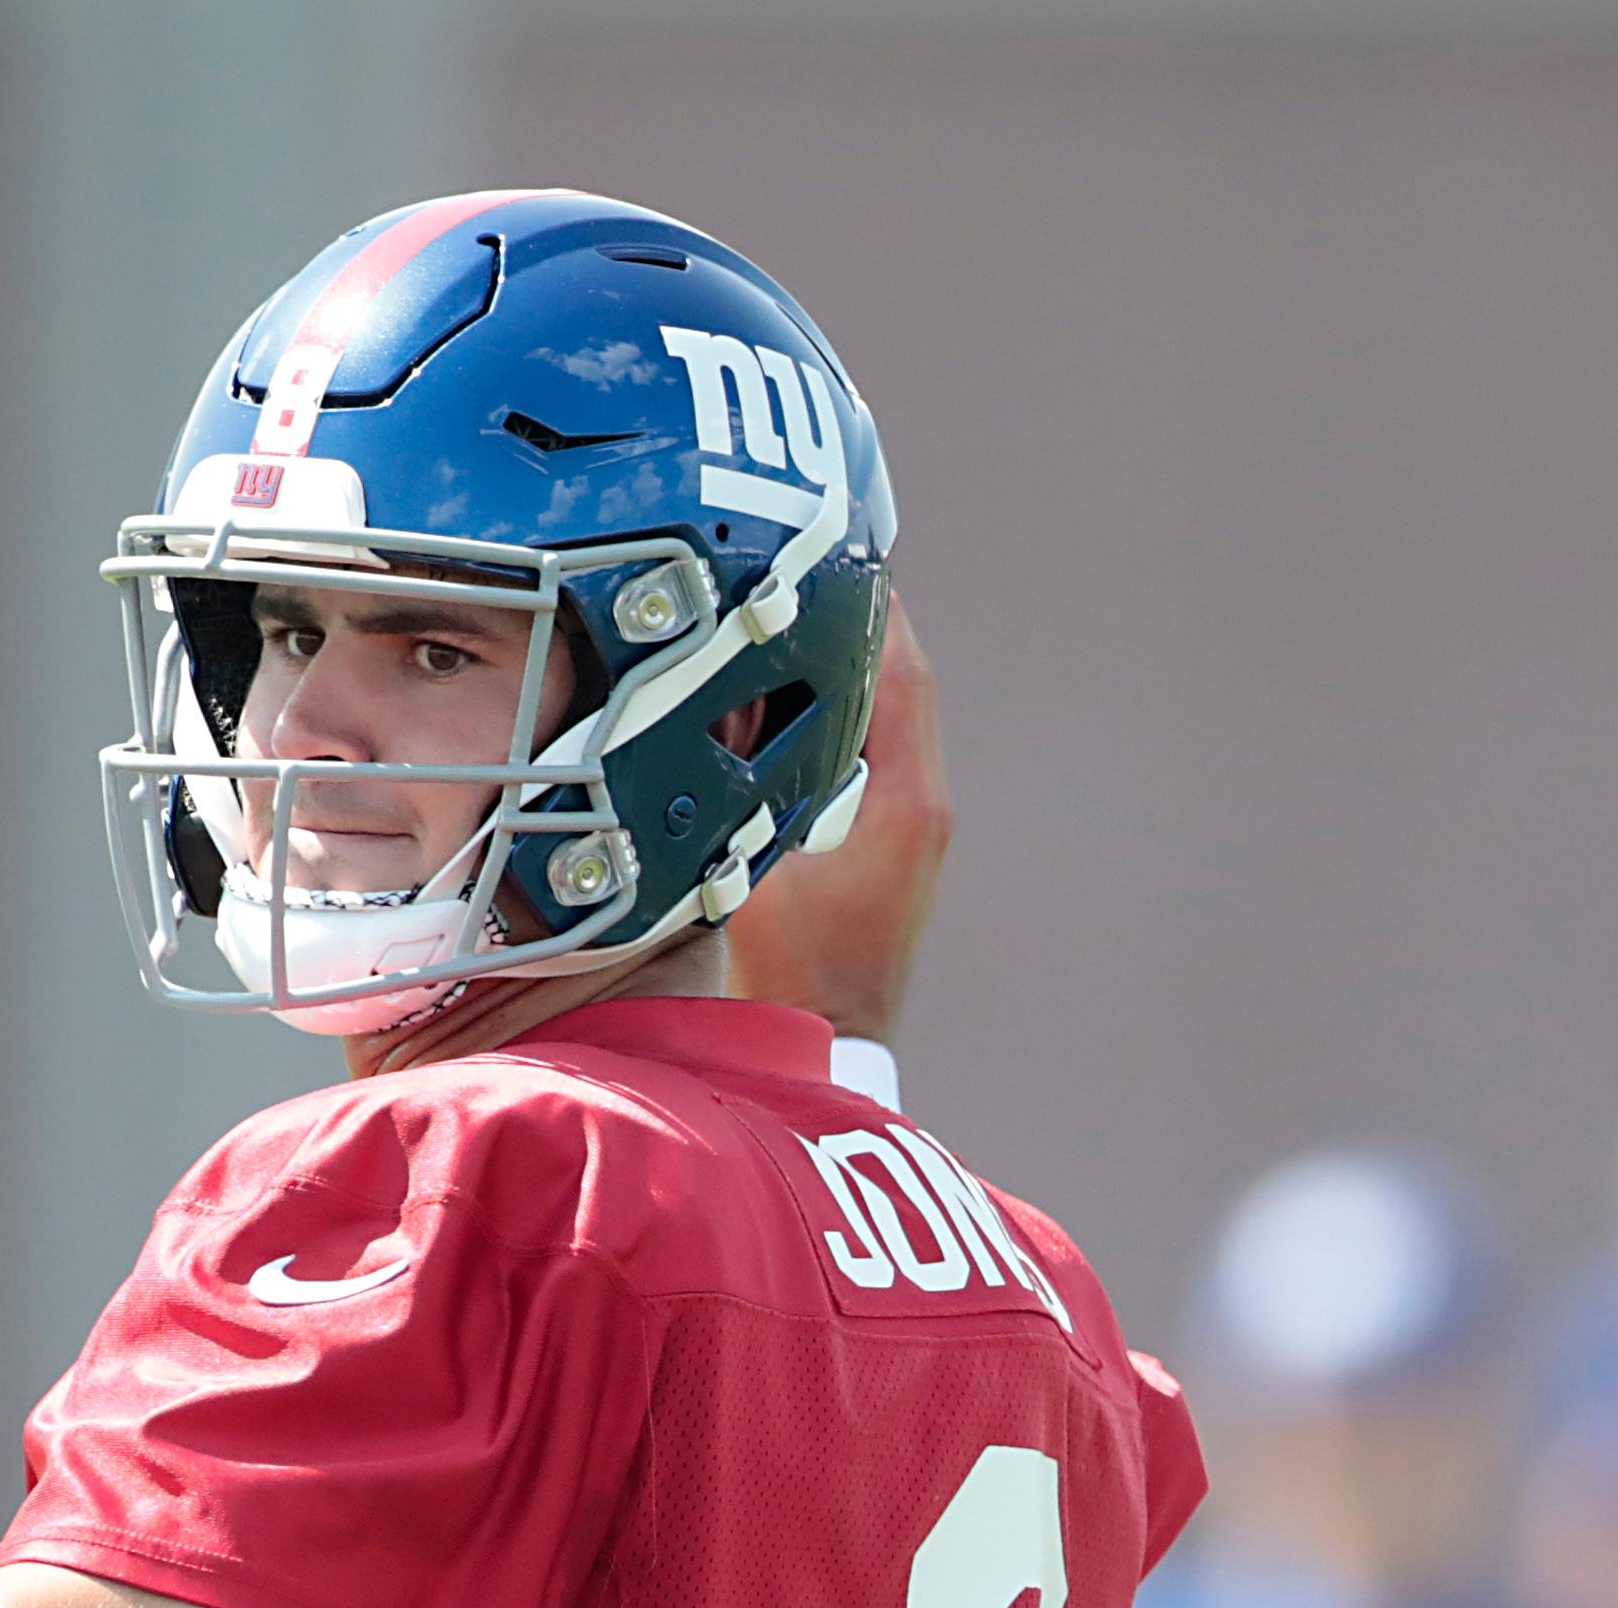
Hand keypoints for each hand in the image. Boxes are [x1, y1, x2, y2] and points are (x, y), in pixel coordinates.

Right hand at [725, 602, 950, 1042]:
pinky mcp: (892, 842)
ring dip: (843, 665)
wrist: (832, 1048)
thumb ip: (727, 802)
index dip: (864, 604)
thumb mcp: (745, 879)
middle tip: (796, 568)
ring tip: (786, 620)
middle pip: (897, 678)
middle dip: (851, 620)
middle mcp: (921, 803)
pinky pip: (869, 750)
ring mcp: (912, 823)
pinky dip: (836, 714)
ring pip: (885, 713)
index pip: (897, 668)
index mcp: (901, 800)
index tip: (823, 550)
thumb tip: (696, 727)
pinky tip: (784, 702)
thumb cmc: (791, 980)